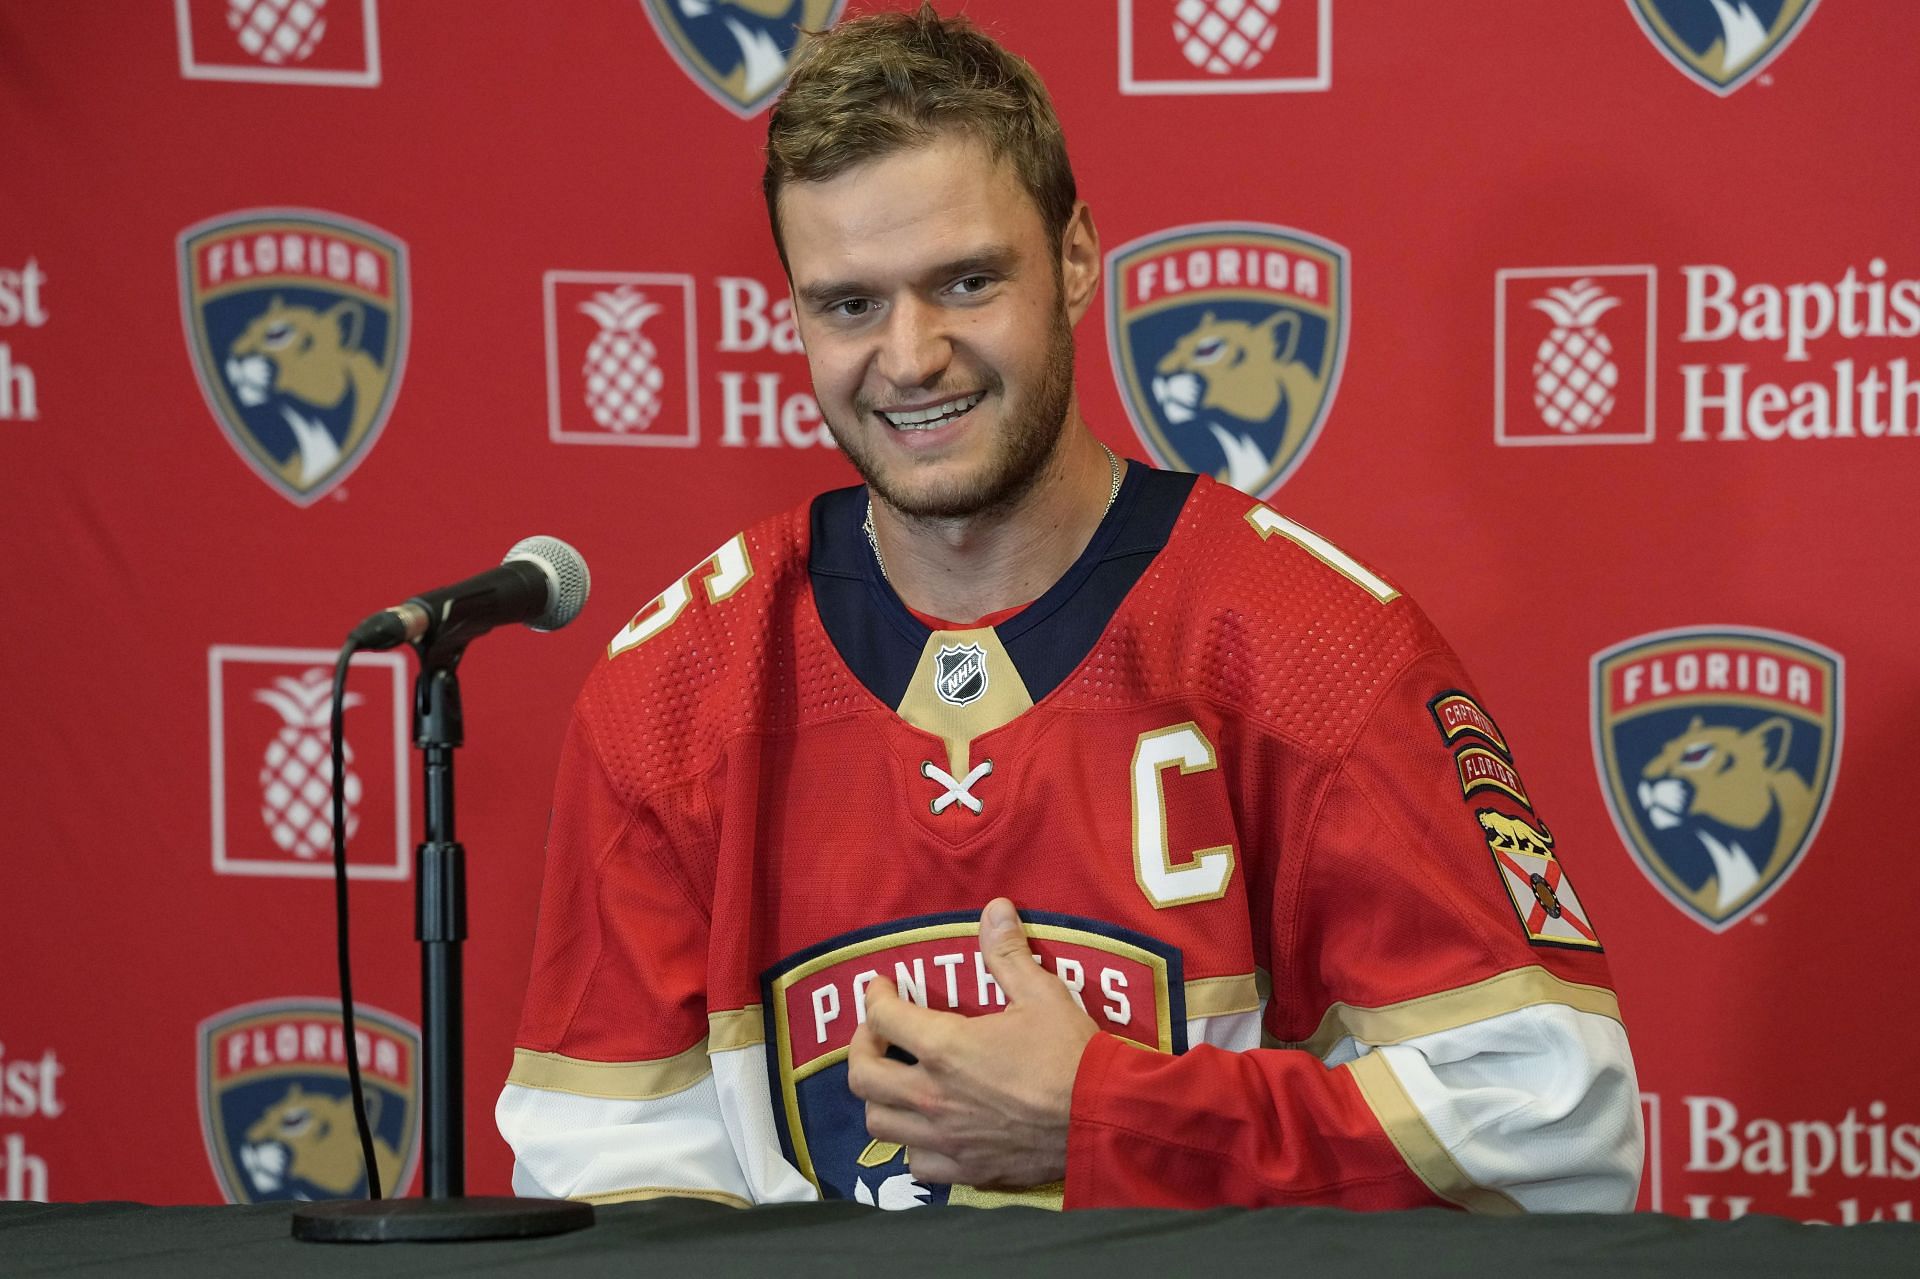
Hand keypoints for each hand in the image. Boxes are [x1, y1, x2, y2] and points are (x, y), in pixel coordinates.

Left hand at [846, 898, 1098, 1189]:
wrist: (1103, 1118)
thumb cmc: (1071, 1054)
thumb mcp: (1041, 993)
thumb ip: (1007, 952)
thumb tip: (995, 908)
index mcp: (944, 1047)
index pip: (881, 1017)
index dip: (876, 996)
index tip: (883, 988)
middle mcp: (932, 1096)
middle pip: (862, 1076)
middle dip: (862, 1048)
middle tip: (879, 1034)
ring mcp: (945, 1138)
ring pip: (878, 1124)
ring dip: (880, 1099)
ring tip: (897, 1081)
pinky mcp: (965, 1169)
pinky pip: (916, 1164)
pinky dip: (912, 1145)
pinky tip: (928, 1128)